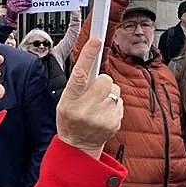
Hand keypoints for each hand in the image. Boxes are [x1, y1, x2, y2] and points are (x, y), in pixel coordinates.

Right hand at [5, 0, 31, 25]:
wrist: (9, 18)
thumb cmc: (12, 10)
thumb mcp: (13, 5)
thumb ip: (17, 1)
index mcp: (9, 0)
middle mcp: (10, 3)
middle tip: (30, 0)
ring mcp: (12, 7)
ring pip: (20, 3)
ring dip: (26, 4)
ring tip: (30, 4)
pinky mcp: (14, 11)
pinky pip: (20, 8)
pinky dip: (24, 8)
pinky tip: (27, 7)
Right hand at [57, 38, 123, 157]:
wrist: (78, 147)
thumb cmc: (71, 119)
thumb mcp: (66, 101)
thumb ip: (78, 84)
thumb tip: (92, 59)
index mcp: (70, 101)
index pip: (80, 74)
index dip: (88, 55)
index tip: (96, 40)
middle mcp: (85, 110)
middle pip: (105, 79)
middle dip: (101, 81)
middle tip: (94, 92)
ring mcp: (102, 118)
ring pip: (115, 89)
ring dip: (109, 93)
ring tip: (98, 106)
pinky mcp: (114, 122)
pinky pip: (120, 101)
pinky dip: (114, 105)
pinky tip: (104, 114)